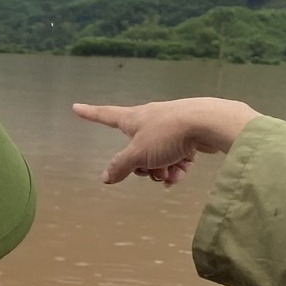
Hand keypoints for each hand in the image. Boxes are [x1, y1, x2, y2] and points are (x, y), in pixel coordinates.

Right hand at [72, 98, 258, 185]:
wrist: (208, 123)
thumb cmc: (167, 134)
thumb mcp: (138, 154)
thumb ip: (121, 166)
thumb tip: (105, 178)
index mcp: (133, 119)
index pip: (105, 115)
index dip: (90, 113)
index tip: (76, 107)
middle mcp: (150, 120)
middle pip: (135, 148)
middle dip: (141, 166)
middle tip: (150, 172)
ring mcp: (169, 127)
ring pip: (157, 155)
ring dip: (160, 170)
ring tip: (170, 175)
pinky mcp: (188, 134)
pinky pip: (176, 156)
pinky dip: (176, 167)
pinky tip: (180, 175)